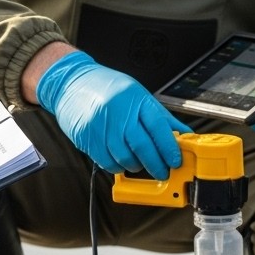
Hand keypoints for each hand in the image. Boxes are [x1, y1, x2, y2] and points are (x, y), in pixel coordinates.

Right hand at [35, 51, 190, 178]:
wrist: (71, 83)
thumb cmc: (108, 88)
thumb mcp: (139, 96)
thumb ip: (161, 118)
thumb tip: (184, 135)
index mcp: (135, 99)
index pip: (158, 127)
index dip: (169, 148)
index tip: (175, 161)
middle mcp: (118, 112)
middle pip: (142, 146)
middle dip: (156, 164)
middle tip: (163, 171)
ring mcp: (101, 126)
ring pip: (125, 157)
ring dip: (137, 166)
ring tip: (141, 164)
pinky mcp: (87, 138)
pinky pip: (107, 162)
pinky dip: (118, 167)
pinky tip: (122, 161)